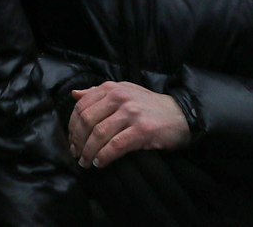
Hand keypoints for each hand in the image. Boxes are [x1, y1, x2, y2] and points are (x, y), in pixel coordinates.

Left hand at [69, 82, 190, 167]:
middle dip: (78, 141)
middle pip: (87, 120)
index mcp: (111, 88)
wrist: (181, 115)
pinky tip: (100, 163)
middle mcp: (119, 97)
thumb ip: (98, 93)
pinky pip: (116, 145)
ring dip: (88, 152)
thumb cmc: (149, 106)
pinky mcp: (143, 130)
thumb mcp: (124, 92)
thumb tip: (74, 95)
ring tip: (86, 162)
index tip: (71, 141)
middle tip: (76, 155)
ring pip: (99, 134)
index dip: (72, 126)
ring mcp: (131, 113)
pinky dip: (104, 156)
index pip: (81, 107)